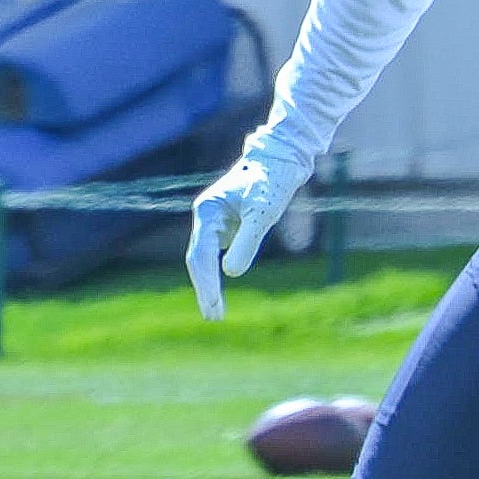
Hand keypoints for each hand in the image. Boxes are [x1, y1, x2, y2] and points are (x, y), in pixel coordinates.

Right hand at [186, 140, 313, 320]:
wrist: (281, 161)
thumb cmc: (272, 182)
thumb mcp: (263, 213)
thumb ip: (247, 241)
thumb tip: (230, 273)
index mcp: (208, 211)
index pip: (200, 254)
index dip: (206, 282)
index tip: (214, 304)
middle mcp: (206, 217)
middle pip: (197, 259)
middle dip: (205, 289)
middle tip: (213, 317)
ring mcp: (214, 222)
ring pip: (204, 259)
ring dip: (208, 286)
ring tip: (215, 314)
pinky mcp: (226, 227)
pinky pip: (215, 256)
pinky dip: (216, 275)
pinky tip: (219, 295)